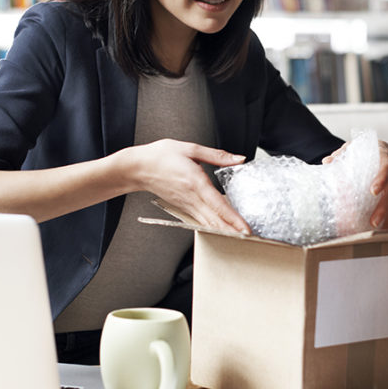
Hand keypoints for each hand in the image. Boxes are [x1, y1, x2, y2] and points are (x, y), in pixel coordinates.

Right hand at [124, 139, 250, 233]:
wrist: (138, 167)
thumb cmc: (161, 156)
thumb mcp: (191, 149)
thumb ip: (217, 155)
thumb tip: (239, 159)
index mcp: (195, 182)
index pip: (218, 205)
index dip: (233, 219)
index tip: (245, 229)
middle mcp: (191, 198)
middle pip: (215, 220)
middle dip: (232, 232)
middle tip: (249, 240)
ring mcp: (186, 205)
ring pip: (208, 223)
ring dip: (224, 232)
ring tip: (239, 238)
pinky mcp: (182, 207)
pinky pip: (200, 220)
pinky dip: (212, 227)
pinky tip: (221, 230)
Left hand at [323, 139, 387, 228]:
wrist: (379, 150)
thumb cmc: (364, 151)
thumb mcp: (352, 149)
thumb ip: (340, 155)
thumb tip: (327, 162)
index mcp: (386, 157)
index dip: (382, 180)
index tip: (373, 191)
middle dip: (385, 207)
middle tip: (373, 221)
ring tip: (378, 232)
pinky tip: (385, 233)